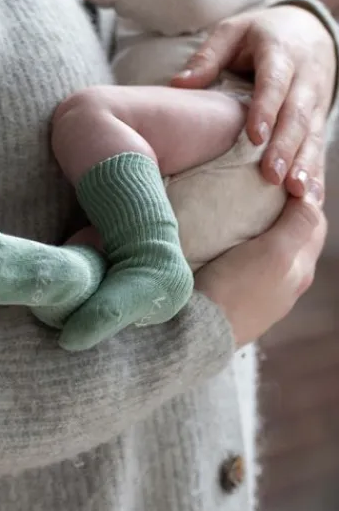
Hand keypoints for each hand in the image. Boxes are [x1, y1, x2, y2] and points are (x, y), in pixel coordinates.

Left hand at [171, 5, 335, 202]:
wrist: (306, 29)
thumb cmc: (257, 36)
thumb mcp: (232, 33)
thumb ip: (208, 57)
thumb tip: (178, 83)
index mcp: (280, 53)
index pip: (275, 82)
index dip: (267, 108)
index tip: (255, 137)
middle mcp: (304, 78)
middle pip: (297, 115)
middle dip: (286, 147)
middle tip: (271, 176)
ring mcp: (316, 101)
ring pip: (313, 134)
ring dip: (305, 164)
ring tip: (296, 192)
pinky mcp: (320, 119)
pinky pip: (319, 147)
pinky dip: (316, 173)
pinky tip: (309, 197)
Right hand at [194, 194, 326, 347]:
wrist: (197, 332)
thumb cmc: (236, 290)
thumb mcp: (274, 253)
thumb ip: (297, 225)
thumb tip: (311, 198)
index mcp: (300, 271)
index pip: (314, 224)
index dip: (305, 197)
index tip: (284, 177)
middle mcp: (285, 285)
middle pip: (293, 238)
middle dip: (285, 213)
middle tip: (263, 190)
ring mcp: (259, 296)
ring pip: (269, 253)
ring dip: (261, 232)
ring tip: (242, 213)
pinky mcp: (234, 301)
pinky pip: (246, 266)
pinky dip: (242, 248)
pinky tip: (224, 245)